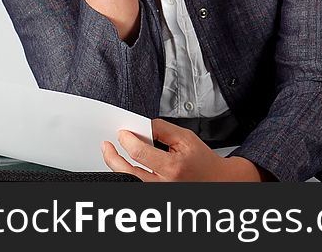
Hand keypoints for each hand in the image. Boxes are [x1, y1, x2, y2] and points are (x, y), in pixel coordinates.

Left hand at [102, 118, 269, 181]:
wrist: (215, 180)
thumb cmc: (202, 160)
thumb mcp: (187, 138)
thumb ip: (163, 130)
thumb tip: (143, 126)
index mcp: (173, 167)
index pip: (140, 153)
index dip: (127, 140)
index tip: (122, 133)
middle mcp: (163, 184)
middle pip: (127, 171)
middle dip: (112, 156)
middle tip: (107, 145)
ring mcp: (157, 192)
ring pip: (127, 180)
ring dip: (115, 165)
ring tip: (111, 154)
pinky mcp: (154, 195)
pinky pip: (133, 185)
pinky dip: (125, 174)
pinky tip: (122, 165)